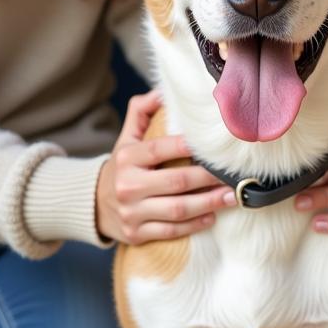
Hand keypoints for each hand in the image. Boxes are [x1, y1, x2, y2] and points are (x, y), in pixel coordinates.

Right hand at [96, 90, 235, 243]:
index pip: (161, 149)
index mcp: (127, 157)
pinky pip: (170, 231)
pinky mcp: (135, 234)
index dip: (188, 147)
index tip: (213, 147)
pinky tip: (212, 216)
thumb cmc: (122, 166)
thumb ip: (141, 111)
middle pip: (176, 182)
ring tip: (231, 197)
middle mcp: (127, 185)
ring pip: (177, 210)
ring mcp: (131, 212)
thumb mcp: (126, 137)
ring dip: (208, 203)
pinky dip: (194, 225)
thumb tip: (162, 92)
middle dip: (208, 178)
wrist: (94, 205)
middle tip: (233, 175)